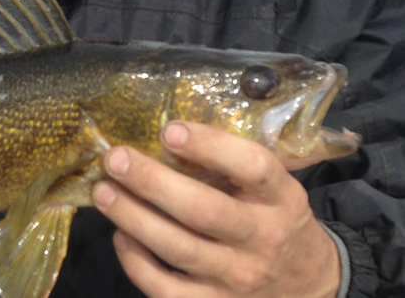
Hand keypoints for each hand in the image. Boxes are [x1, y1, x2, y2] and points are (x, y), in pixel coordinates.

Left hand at [93, 122, 339, 297]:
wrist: (309, 285)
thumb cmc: (273, 218)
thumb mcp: (272, 187)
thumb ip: (232, 162)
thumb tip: (165, 130)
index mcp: (281, 199)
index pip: (254, 168)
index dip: (210, 146)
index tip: (168, 130)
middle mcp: (264, 239)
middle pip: (205, 210)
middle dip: (152, 182)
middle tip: (115, 159)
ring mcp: (240, 279)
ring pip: (179, 249)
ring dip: (133, 218)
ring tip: (103, 191)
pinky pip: (168, 290)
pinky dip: (137, 263)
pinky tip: (121, 236)